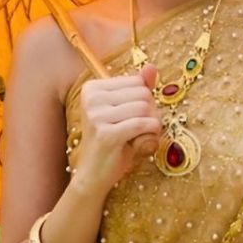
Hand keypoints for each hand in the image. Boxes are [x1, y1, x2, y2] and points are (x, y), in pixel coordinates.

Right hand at [73, 65, 159, 190]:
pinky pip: (143, 125)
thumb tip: (151, 67)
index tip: (131, 118)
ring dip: (151, 126)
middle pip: (143, 94)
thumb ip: (140, 88)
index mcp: (92, 88)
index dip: (145, 102)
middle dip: (150, 114)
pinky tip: (140, 145)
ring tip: (138, 138)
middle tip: (138, 131)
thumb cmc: (114, 142)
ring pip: (145, 109)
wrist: (94, 176)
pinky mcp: (106, 134)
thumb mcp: (127, 112)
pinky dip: (150, 136)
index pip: (137, 82)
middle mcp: (91, 98)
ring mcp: (96, 116)